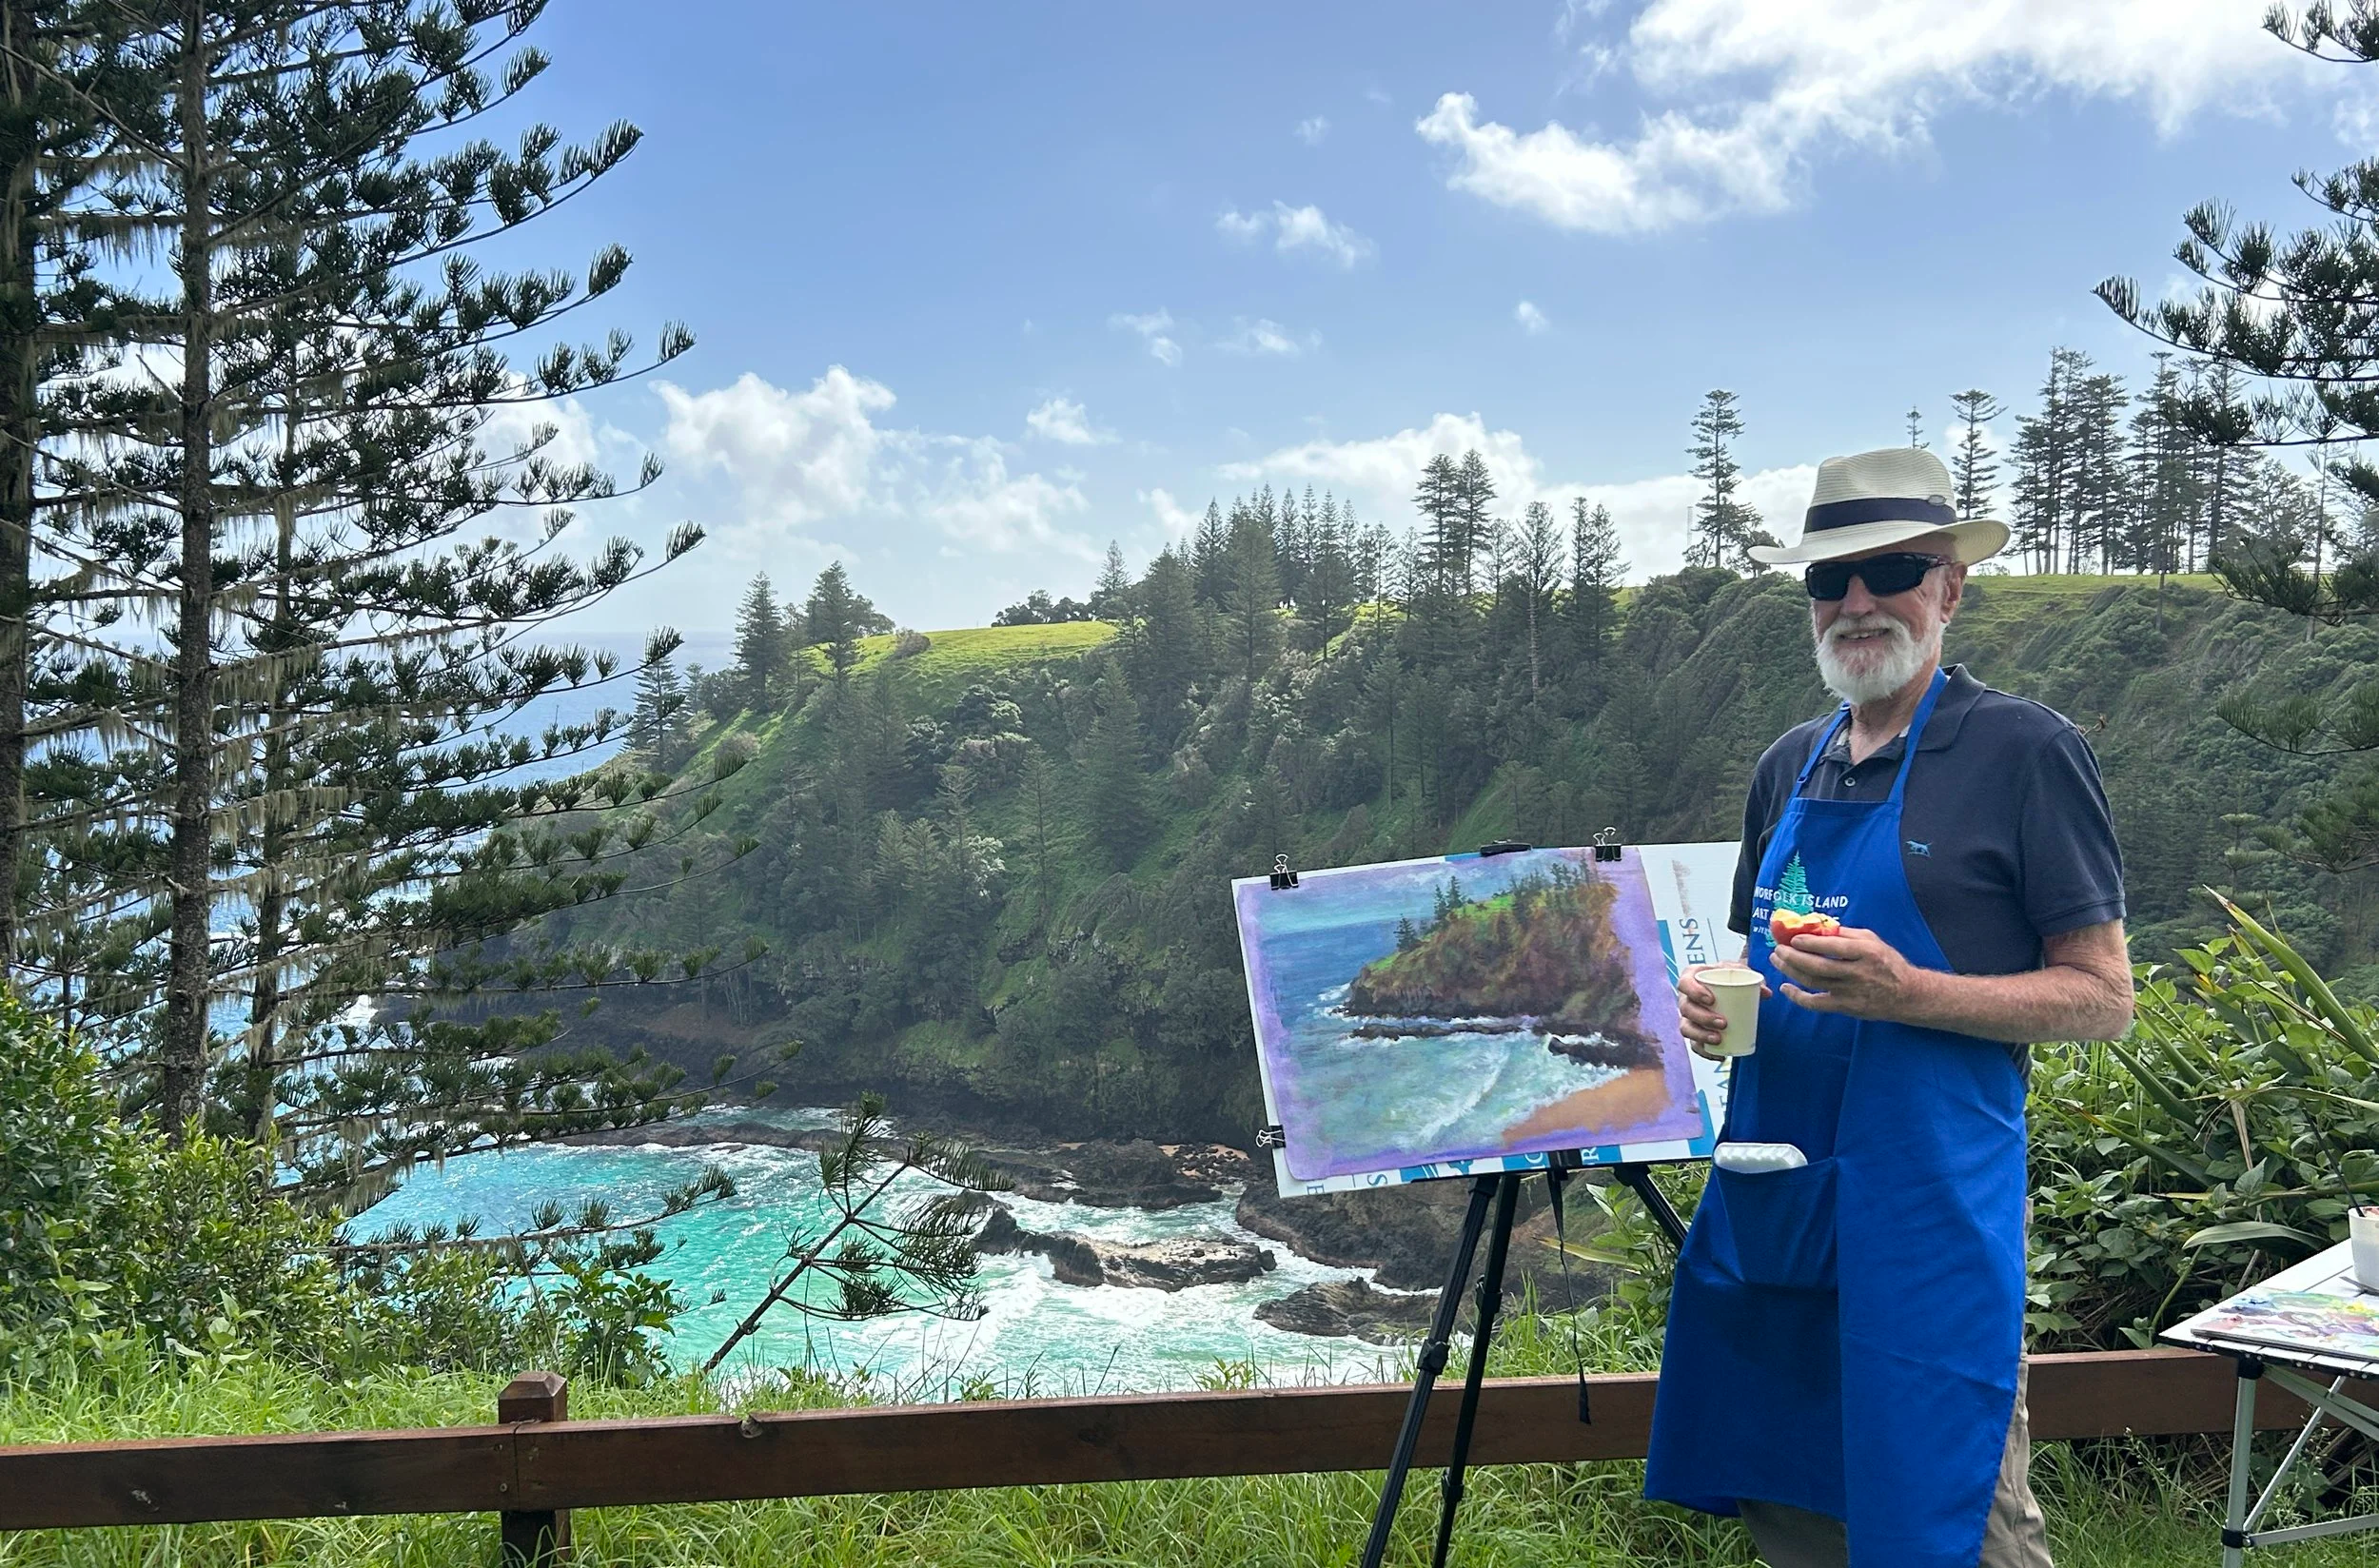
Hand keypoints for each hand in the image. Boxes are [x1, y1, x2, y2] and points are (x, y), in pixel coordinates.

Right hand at [1676, 963, 1768, 1060]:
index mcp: (1691, 978)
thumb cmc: (1730, 978)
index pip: (1684, 983)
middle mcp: (1685, 998)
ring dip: (1701, 1036)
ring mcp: (1687, 1017)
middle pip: (1686, 1009)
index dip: (1694, 991)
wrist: (1728, 988)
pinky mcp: (1694, 1032)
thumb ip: (1753, 980)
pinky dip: (1705, 1052)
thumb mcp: (1741, 974)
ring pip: (1686, 1028)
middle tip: (1723, 1023)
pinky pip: (1694, 1045)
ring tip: (1719, 1039)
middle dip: (1702, 1018)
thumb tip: (1766, 993)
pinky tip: (1719, 1056)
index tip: (1711, 999)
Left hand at [1772, 927, 1928, 1022]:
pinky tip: (1785, 987)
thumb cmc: (1888, 963)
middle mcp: (1857, 972)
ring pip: (1813, 982)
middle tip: (1777, 949)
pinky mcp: (1846, 1007)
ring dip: (1790, 971)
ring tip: (1777, 960)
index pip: (1833, 947)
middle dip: (1792, 957)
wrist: (1907, 994)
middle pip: (1817, 966)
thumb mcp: (1873, 940)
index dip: (1809, 943)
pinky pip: (1816, 1004)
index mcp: (1866, 952)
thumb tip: (1818, 926)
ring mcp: (1850, 992)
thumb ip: (1846, 933)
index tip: (1792, 938)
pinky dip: (1798, 997)